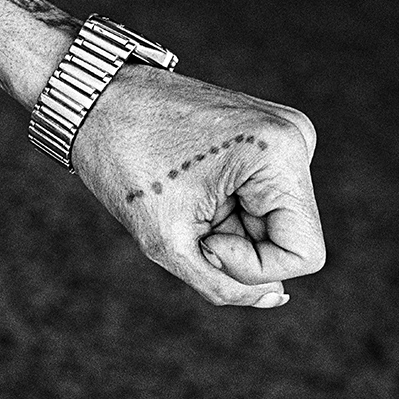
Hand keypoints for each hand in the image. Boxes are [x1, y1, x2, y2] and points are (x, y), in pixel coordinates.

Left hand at [71, 65, 325, 306]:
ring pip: (274, 224)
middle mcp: (295, 138)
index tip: (203, 239)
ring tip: (187, 198)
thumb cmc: (123, 160)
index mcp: (282, 153)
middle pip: (290, 239)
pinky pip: (261, 202)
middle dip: (237, 245)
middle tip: (187, 218)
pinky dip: (227, 211)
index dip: (252, 268)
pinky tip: (193, 188)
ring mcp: (282, 135)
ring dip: (229, 228)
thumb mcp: (167, 243)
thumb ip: (224, 285)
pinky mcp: (263, 138)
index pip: (304, 254)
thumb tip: (277, 298)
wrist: (94, 99)